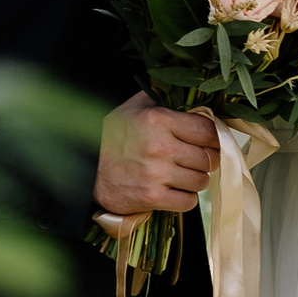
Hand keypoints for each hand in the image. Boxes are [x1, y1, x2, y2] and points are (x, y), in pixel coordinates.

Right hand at [95, 91, 220, 215]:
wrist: (86, 169)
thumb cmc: (110, 135)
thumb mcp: (132, 108)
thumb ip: (159, 99)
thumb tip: (185, 94)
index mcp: (158, 120)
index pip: (207, 130)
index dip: (211, 137)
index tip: (207, 142)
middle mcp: (160, 146)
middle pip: (208, 158)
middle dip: (205, 160)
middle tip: (195, 160)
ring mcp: (157, 175)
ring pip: (201, 181)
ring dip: (195, 180)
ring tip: (181, 175)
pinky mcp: (153, 198)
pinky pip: (188, 202)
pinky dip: (184, 198)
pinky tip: (173, 190)